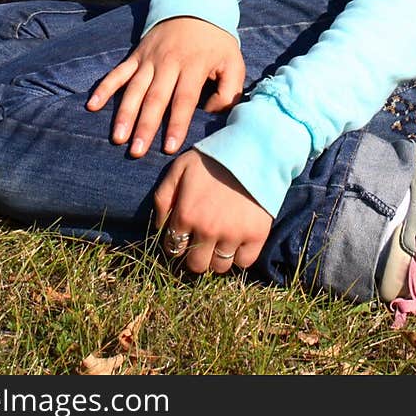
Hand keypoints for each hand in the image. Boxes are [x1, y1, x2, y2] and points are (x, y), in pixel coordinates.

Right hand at [86, 17, 244, 156]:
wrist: (194, 5)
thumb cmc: (216, 41)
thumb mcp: (233, 61)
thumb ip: (229, 90)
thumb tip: (212, 113)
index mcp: (194, 66)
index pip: (184, 99)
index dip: (176, 124)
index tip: (168, 147)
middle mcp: (168, 63)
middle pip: (155, 98)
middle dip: (145, 125)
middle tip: (136, 151)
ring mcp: (149, 59)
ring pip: (134, 89)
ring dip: (124, 113)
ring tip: (117, 137)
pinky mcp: (136, 55)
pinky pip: (117, 73)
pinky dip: (104, 88)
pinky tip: (92, 106)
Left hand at [155, 150, 273, 273]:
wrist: (253, 148)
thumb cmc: (212, 158)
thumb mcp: (179, 168)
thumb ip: (163, 197)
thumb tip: (159, 227)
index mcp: (186, 215)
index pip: (174, 248)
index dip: (177, 243)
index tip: (185, 236)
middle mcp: (207, 230)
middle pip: (196, 265)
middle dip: (195, 255)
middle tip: (202, 241)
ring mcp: (233, 235)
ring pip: (219, 267)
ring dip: (217, 257)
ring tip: (220, 240)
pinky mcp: (256, 235)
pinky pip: (243, 262)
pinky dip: (239, 256)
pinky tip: (237, 241)